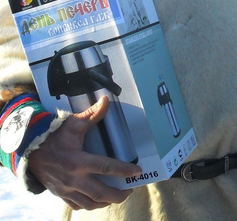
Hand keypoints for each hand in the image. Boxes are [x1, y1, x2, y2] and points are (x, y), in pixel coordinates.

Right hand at [27, 96, 141, 210]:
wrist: (30, 149)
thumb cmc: (54, 136)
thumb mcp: (73, 123)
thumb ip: (92, 114)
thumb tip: (106, 100)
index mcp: (79, 161)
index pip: (107, 168)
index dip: (124, 170)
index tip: (137, 172)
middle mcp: (74, 179)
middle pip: (101, 192)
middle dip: (118, 194)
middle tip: (130, 190)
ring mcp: (66, 189)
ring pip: (90, 203)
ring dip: (106, 202)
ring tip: (118, 196)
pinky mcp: (60, 194)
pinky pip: (77, 205)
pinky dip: (90, 205)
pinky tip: (99, 200)